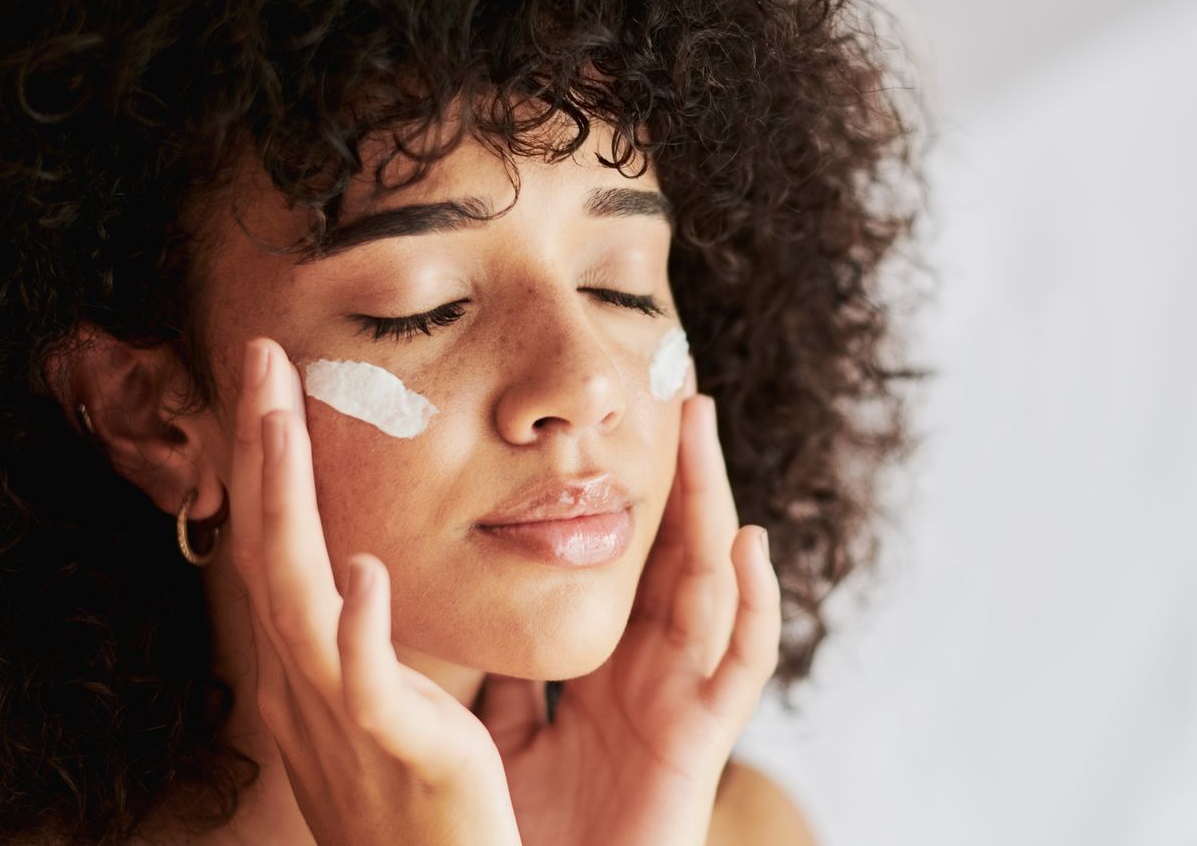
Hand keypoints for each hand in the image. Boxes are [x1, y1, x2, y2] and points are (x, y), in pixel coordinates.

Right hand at [230, 336, 522, 845]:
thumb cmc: (413, 809)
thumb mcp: (378, 710)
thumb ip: (367, 643)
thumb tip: (361, 578)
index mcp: (309, 668)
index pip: (279, 544)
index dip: (270, 460)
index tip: (274, 379)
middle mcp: (304, 684)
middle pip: (270, 547)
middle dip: (262, 449)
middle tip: (261, 355)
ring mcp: (338, 717)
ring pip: (297, 594)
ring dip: (286, 502)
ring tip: (282, 420)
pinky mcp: (393, 753)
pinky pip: (364, 684)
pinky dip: (355, 626)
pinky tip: (359, 570)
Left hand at [473, 383, 784, 845]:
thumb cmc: (525, 843)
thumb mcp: (500, 740)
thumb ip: (493, 681)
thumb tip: (443, 617)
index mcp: (601, 675)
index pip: (622, 567)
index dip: (629, 501)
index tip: (619, 427)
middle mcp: (650, 679)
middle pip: (673, 558)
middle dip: (681, 479)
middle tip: (680, 395)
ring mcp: (680, 705)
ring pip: (708, 586)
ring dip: (712, 504)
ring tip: (704, 432)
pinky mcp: (700, 746)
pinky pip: (739, 667)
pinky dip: (754, 605)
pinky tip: (748, 546)